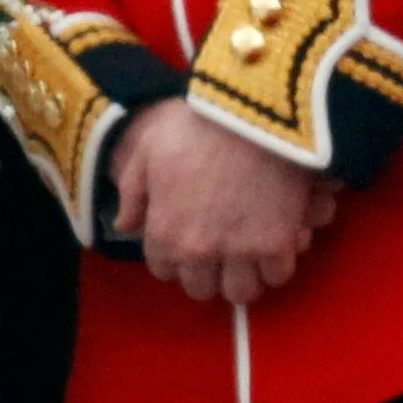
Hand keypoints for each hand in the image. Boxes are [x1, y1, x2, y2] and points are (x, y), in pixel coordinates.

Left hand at [108, 102, 326, 304]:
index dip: (176, 258)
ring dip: (244, 276)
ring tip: (250, 255)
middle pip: (202, 289)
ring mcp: (239, 251)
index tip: (189, 241)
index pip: (164, 271)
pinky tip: (276, 243)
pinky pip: (277, 275)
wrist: (251, 111)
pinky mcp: (277, 243)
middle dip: (209, 273)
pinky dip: (277, 264)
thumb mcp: (149, 148)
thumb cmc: (196, 123)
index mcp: (164, 231)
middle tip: (221, 251)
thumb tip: (124, 225)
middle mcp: (198, 251)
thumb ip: (132, 191)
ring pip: (241, 292)